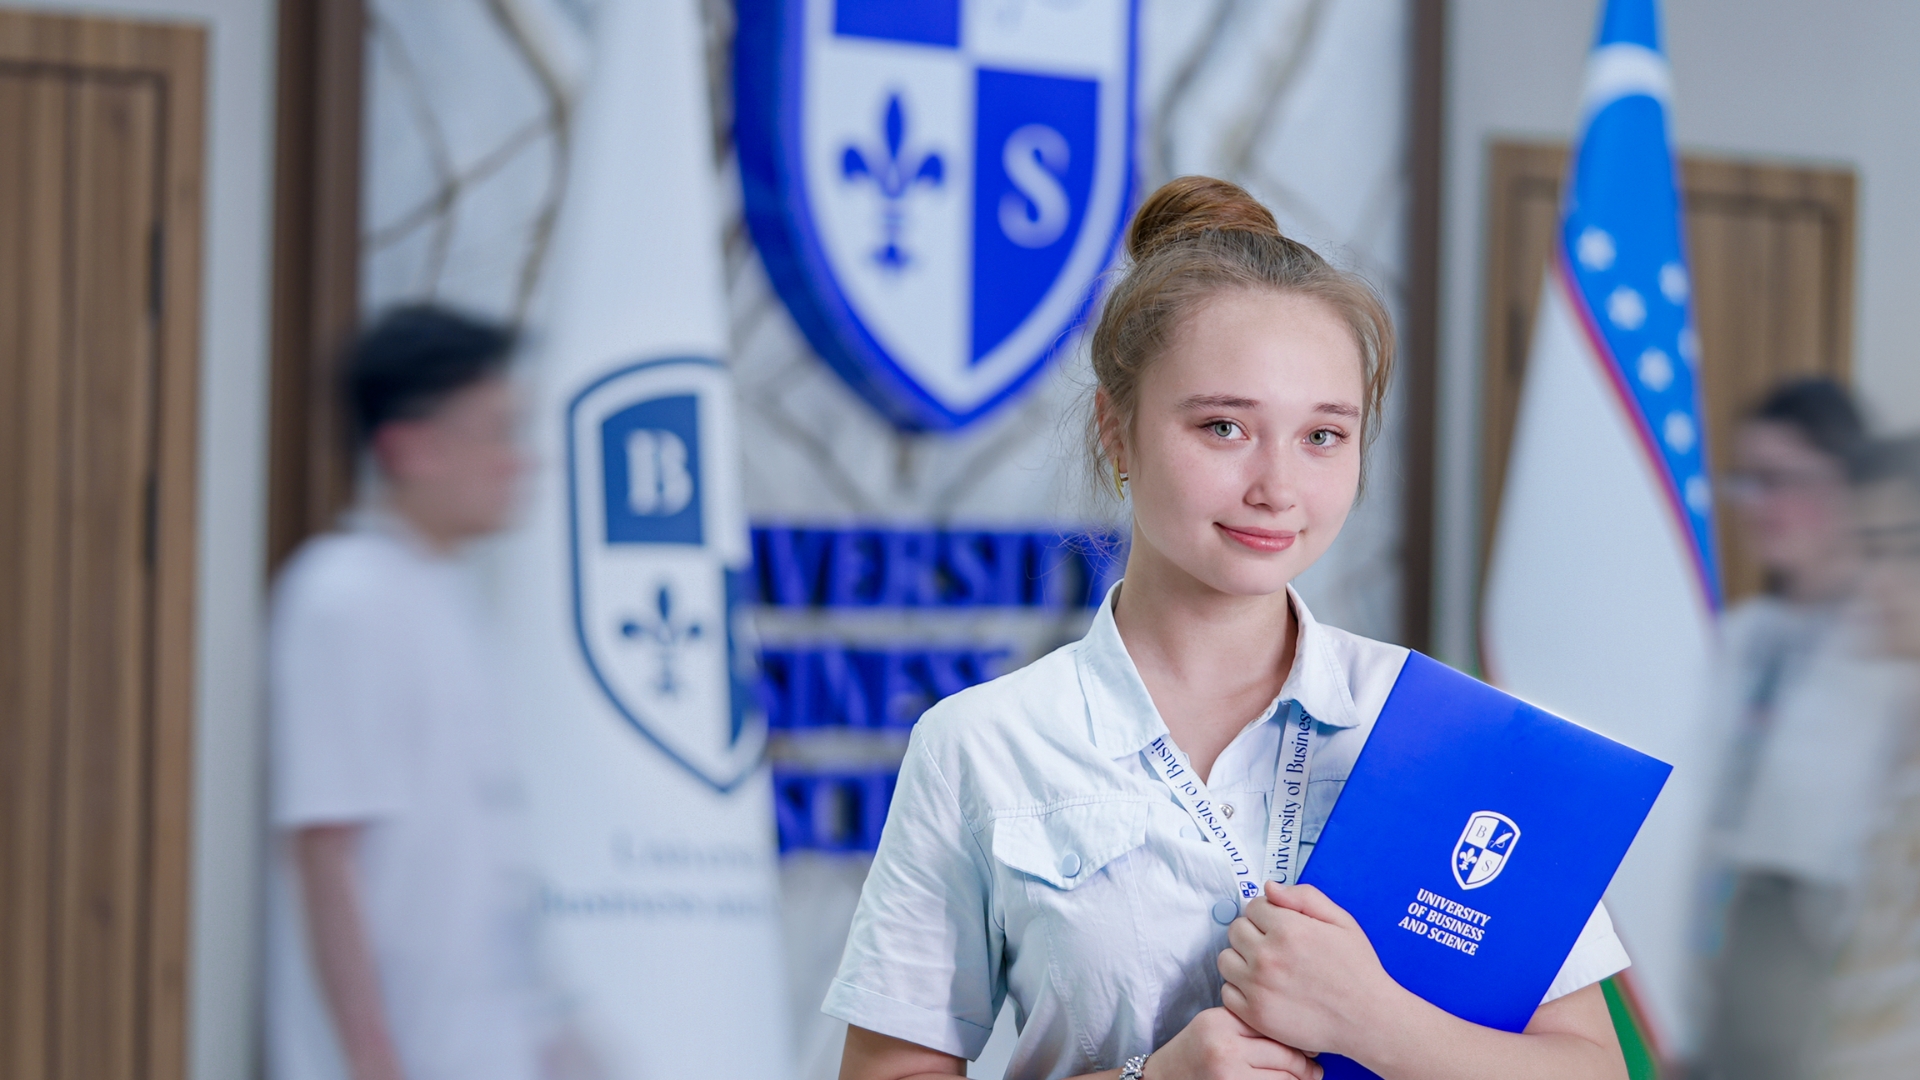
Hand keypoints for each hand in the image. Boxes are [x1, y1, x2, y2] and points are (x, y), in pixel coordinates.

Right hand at [1140, 1006, 1320, 1079]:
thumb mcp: (1217, 1025)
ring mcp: (1228, 1075)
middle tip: (1315, 1070)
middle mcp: (1225, 1047)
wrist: (1163, 1079)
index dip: (1298, 1036)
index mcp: (1222, 1021)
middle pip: (1285, 1055)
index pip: (1274, 1025)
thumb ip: (1251, 1023)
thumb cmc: (1196, 1051)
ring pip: (1285, 1079)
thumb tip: (1303, 1038)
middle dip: (1307, 1066)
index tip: (1309, 1046)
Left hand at [1216, 883, 1408, 1056]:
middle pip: (1236, 930)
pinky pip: (1227, 992)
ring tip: (1267, 967)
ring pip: (1226, 959)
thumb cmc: (1358, 970)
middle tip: (1274, 947)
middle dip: (1252, 933)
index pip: (1252, 907)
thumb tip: (1269, 888)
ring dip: (1242, 959)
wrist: (1368, 1019)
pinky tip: (1263, 989)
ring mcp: (1259, 987)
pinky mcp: (1255, 1014)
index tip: (1279, 925)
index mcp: (1288, 929)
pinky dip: (1241, 989)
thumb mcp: (1342, 922)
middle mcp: (1268, 956)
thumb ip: (1304, 897)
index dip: (1267, 914)